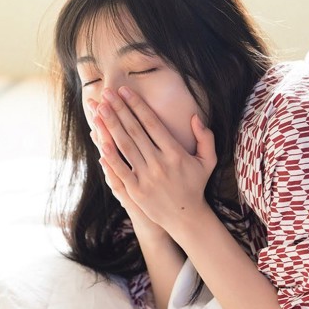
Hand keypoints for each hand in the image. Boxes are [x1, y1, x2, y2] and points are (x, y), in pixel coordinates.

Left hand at [92, 88, 216, 236]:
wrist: (186, 217)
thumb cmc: (195, 185)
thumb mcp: (208, 161)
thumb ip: (205, 138)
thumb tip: (195, 116)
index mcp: (175, 153)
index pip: (152, 124)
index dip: (137, 105)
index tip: (124, 91)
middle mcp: (160, 164)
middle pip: (135, 131)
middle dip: (119, 110)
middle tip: (106, 93)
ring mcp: (147, 178)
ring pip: (125, 147)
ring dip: (111, 127)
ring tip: (99, 109)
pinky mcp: (137, 191)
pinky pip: (121, 170)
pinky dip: (110, 156)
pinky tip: (100, 141)